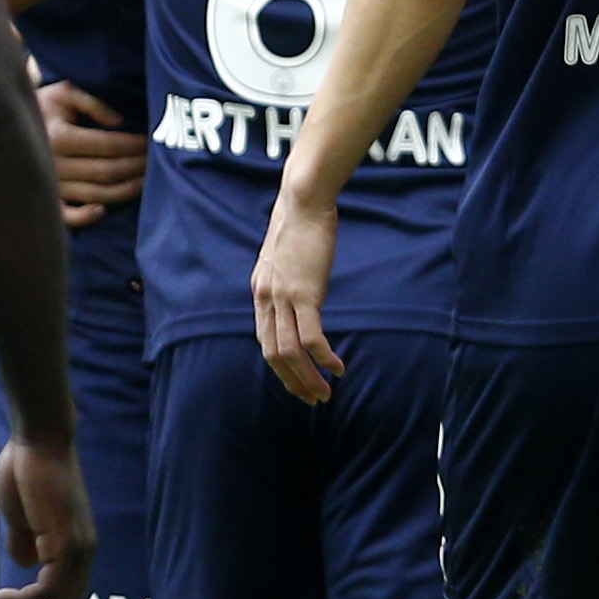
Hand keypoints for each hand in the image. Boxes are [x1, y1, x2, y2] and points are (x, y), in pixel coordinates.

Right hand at [0, 434, 93, 598]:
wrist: (36, 440)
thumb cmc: (27, 471)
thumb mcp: (23, 516)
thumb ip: (24, 540)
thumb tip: (24, 564)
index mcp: (76, 547)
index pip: (67, 598)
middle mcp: (84, 553)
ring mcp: (79, 549)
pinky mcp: (66, 542)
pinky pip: (52, 589)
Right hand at [39, 78, 146, 226]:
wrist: (3, 123)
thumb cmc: (42, 105)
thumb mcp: (64, 91)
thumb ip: (93, 102)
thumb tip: (119, 122)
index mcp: (59, 137)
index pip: (107, 145)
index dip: (133, 145)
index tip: (151, 141)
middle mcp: (54, 165)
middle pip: (106, 172)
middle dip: (136, 167)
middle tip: (157, 161)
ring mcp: (50, 185)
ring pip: (96, 195)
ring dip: (125, 191)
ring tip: (146, 181)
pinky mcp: (46, 199)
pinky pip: (67, 217)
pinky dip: (86, 217)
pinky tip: (103, 210)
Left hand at [254, 192, 343, 401]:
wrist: (302, 200)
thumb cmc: (300, 220)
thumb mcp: (285, 254)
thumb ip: (287, 275)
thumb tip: (300, 284)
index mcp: (261, 291)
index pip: (265, 339)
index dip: (280, 365)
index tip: (298, 379)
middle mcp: (266, 298)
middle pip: (274, 354)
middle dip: (292, 382)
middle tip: (312, 399)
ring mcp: (283, 298)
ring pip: (290, 353)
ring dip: (308, 378)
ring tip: (325, 394)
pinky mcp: (304, 294)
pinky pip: (311, 338)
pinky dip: (323, 358)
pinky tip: (337, 368)